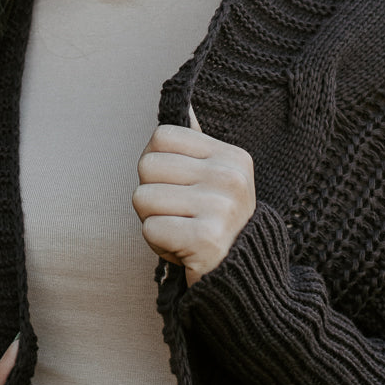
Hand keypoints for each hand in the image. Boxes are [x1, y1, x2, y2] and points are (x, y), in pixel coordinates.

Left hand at [133, 107, 255, 286]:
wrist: (242, 280)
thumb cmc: (216, 226)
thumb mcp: (215, 180)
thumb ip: (196, 146)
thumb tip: (184, 103)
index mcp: (232, 157)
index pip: (161, 136)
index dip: (157, 165)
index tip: (179, 188)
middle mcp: (230, 177)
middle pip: (146, 165)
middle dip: (152, 195)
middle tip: (180, 215)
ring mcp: (221, 207)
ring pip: (142, 197)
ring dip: (153, 222)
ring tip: (182, 232)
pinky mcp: (206, 238)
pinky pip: (150, 228)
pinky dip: (159, 244)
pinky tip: (183, 250)